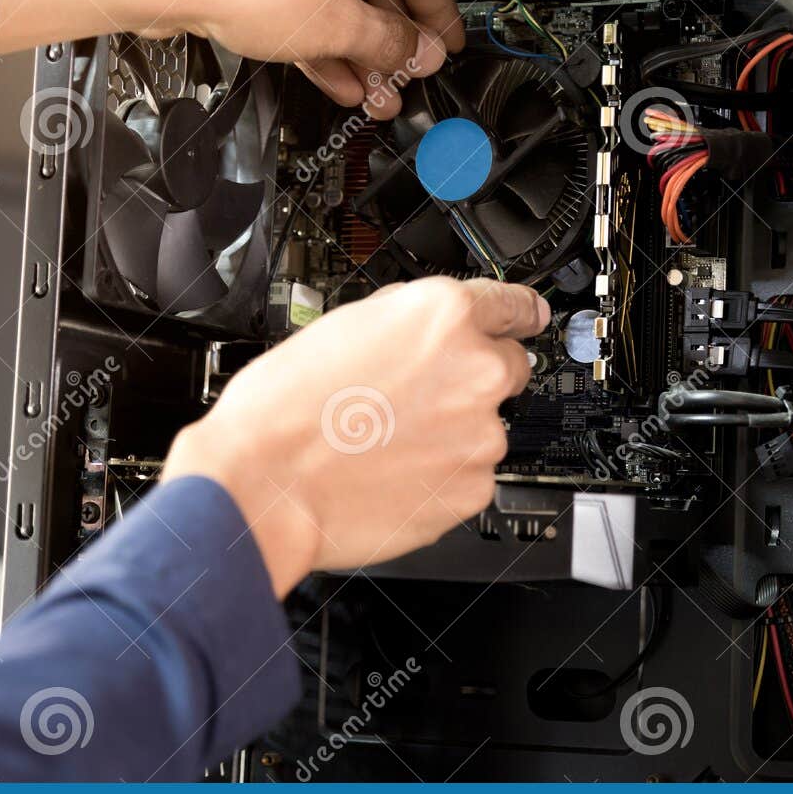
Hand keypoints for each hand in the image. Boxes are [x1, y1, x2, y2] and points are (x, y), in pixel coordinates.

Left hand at [0, 0, 463, 116]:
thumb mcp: (338, 23)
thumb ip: (389, 42)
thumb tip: (418, 53)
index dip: (437, 14)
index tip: (446, 43)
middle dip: (394, 44)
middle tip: (410, 77)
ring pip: (340, 5)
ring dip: (360, 54)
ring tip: (377, 94)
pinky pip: (307, 12)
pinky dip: (325, 46)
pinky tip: (339, 82)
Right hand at [160, 278, 549, 596]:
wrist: (264, 484)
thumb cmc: (284, 408)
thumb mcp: (344, 324)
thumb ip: (408, 319)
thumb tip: (432, 326)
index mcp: (443, 316)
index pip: (512, 305)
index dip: (518, 314)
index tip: (528, 319)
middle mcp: (475, 370)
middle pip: (507, 368)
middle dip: (472, 380)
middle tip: (417, 400)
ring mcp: (480, 434)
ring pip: (485, 426)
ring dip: (453, 432)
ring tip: (389, 441)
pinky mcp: (473, 489)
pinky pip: (471, 473)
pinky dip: (443, 474)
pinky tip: (395, 471)